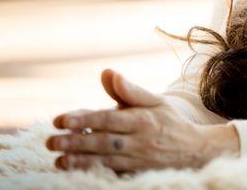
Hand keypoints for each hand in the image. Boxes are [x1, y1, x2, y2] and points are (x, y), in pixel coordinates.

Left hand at [46, 69, 239, 172]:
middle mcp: (140, 139)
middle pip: (103, 141)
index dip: (84, 119)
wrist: (196, 150)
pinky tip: (79, 172)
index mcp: (143, 118)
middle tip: (51, 142)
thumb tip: (107, 72)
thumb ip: (130, 90)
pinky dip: (96, 173)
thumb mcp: (155, 101)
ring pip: (106, 160)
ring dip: (81, 161)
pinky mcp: (140, 173)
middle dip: (75, 142)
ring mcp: (140, 159)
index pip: (109, 118)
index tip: (61, 120)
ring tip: (58, 160)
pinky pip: (116, 174)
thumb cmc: (170, 121)